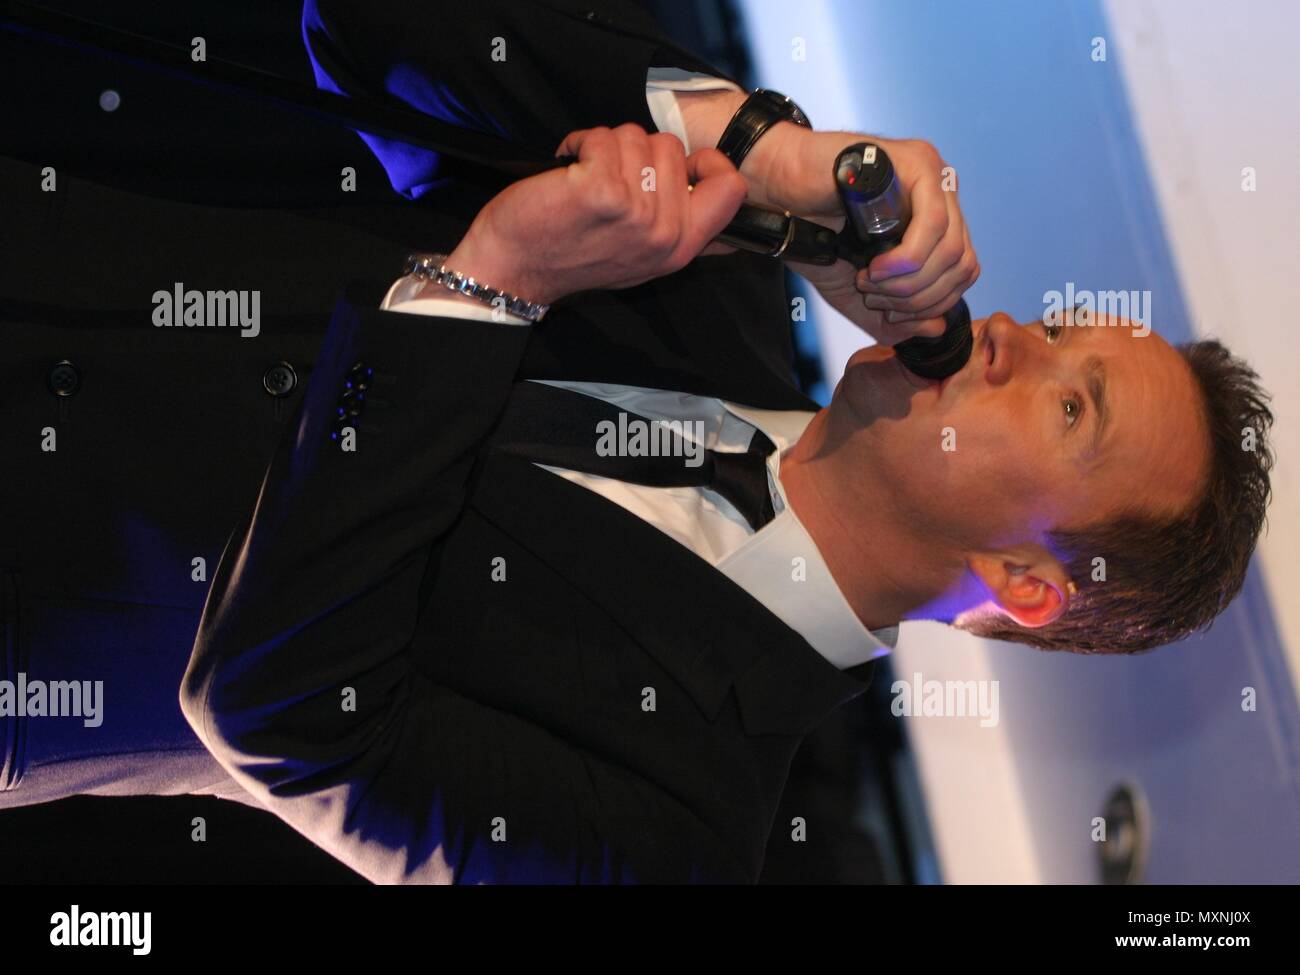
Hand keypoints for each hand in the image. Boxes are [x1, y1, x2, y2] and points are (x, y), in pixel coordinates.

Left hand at [445, 124, 747, 306]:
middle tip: (608, 181)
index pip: (732, 189)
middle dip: (637, 151)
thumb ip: (686, 239)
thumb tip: (733, 239)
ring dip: (605, 147)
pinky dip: (579, 142)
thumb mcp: (642, 260)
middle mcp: (664, 234)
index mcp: (681, 248)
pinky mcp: (602, 191)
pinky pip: (604, 137)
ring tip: (584, 178)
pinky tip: (568, 169)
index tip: (679, 165)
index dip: (708, 163)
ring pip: (637, 137)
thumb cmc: (571, 256)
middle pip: (674, 147)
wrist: (516, 268)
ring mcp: (635, 213)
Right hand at [763, 129, 978, 343]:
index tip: (887, 309)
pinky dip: (906, 260)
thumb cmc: (812, 227)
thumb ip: (895, 316)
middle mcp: (942, 195)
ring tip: (868, 279)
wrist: (778, 187)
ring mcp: (934, 175)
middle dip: (916, 298)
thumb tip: (936, 329)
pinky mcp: (918, 163)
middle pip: (961, 265)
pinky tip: (875, 266)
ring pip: (950, 249)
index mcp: (935, 219)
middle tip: (872, 296)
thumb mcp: (855, 288)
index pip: (962, 271)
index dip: (929, 304)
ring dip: (907, 282)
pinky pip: (934, 224)